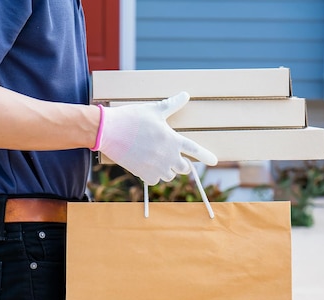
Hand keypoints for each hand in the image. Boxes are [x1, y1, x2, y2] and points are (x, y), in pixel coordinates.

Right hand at [94, 92, 217, 184]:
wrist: (109, 131)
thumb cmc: (132, 118)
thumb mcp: (154, 110)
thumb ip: (172, 105)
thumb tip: (186, 94)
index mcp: (173, 140)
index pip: (195, 150)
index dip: (206, 156)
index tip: (215, 162)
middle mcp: (168, 156)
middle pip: (184, 168)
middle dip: (182, 164)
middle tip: (175, 157)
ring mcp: (156, 167)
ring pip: (170, 175)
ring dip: (167, 169)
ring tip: (158, 159)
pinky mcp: (144, 174)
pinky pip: (156, 180)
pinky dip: (154, 175)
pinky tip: (147, 165)